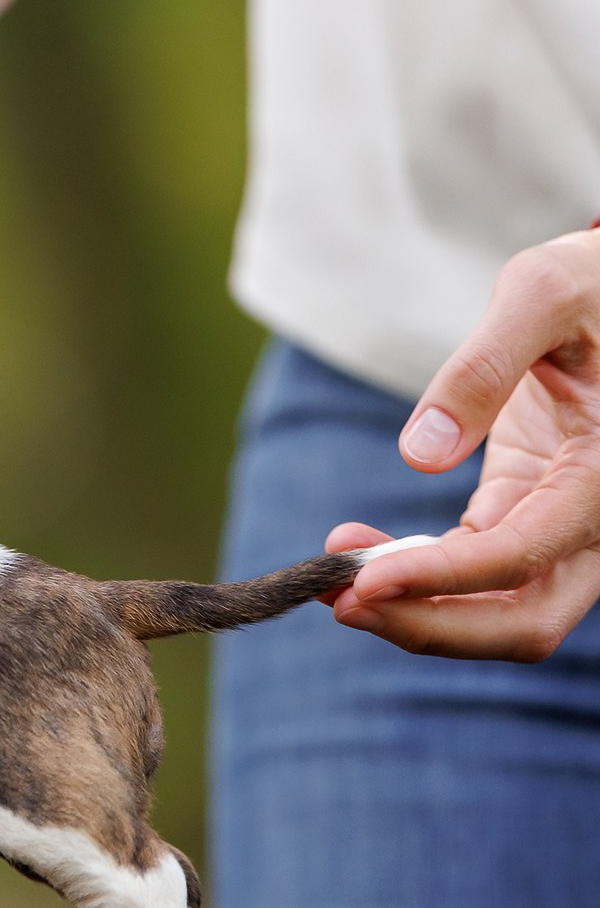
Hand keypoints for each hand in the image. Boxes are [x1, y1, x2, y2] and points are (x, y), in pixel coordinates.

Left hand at [331, 228, 599, 660]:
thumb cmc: (594, 283)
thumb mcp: (543, 293)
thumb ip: (484, 367)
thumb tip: (421, 454)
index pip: (525, 555)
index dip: (443, 579)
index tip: (364, 582)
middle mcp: (598, 519)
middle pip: (524, 620)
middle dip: (429, 624)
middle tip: (341, 603)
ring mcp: (565, 526)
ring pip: (501, 611)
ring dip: (415, 609)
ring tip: (333, 580)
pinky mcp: (527, 515)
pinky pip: (475, 572)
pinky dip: (417, 575)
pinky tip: (355, 549)